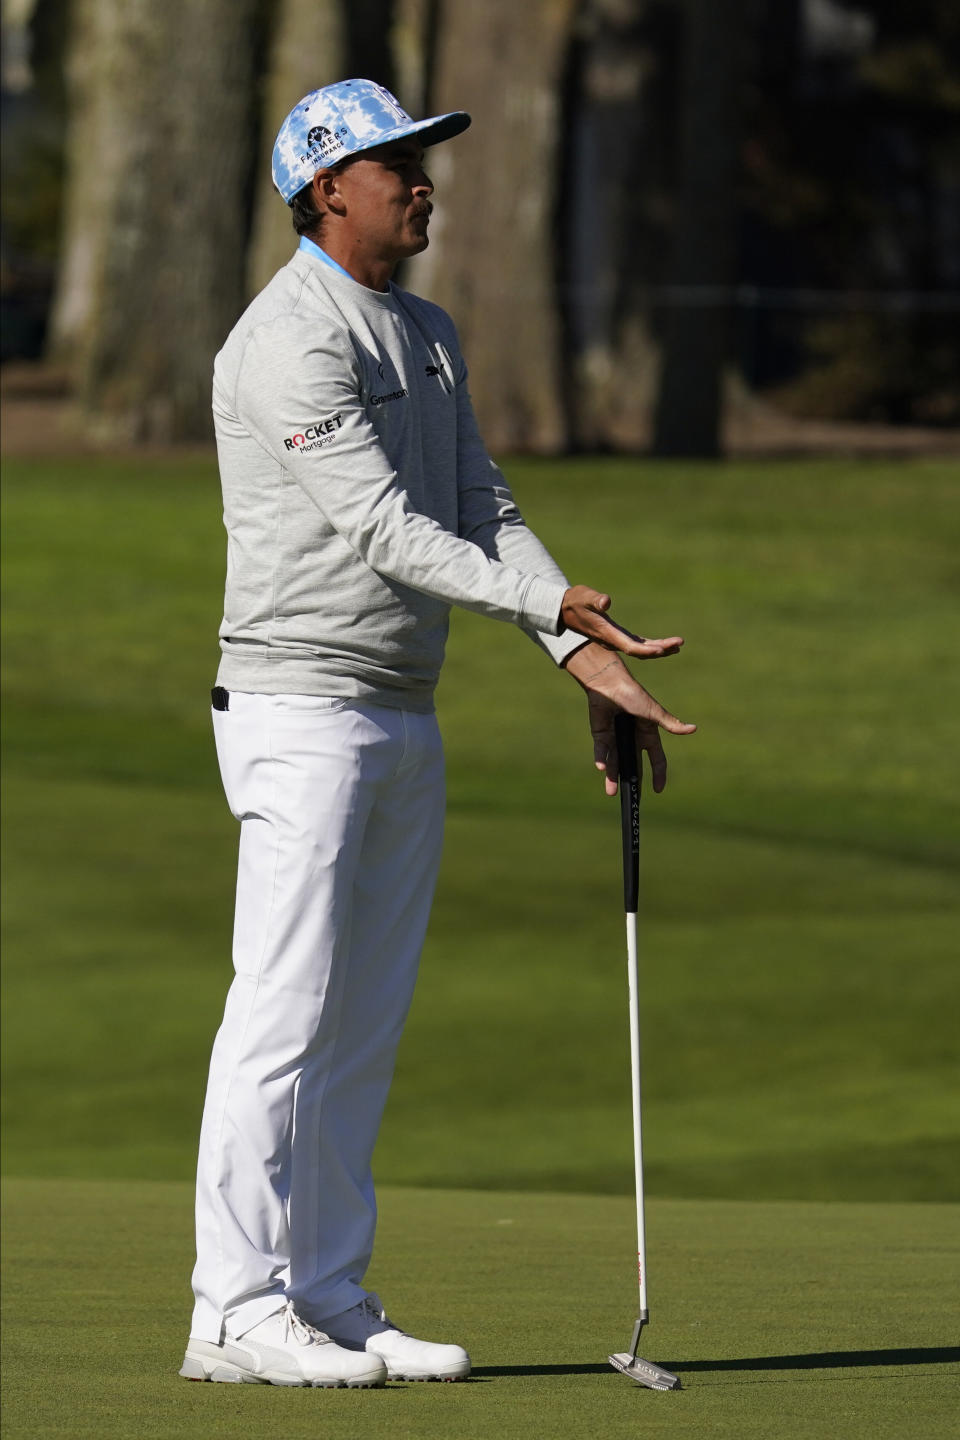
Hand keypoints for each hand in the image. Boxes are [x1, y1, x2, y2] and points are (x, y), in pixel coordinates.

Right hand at [560, 586, 683, 659]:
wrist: (563, 610)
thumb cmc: (575, 601)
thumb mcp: (584, 597)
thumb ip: (595, 600)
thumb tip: (606, 602)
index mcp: (608, 634)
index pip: (631, 647)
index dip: (647, 650)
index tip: (663, 649)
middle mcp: (613, 641)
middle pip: (640, 651)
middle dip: (660, 649)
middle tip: (679, 644)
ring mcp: (615, 640)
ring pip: (640, 650)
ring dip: (659, 649)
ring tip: (678, 646)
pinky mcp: (617, 636)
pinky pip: (637, 645)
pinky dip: (651, 646)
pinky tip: (663, 645)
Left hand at [563, 642, 696, 795]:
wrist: (610, 683)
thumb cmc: (634, 694)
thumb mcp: (654, 712)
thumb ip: (670, 724)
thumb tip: (693, 729)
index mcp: (647, 734)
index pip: (656, 758)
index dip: (658, 773)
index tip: (658, 789)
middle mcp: (632, 738)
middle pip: (633, 764)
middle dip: (633, 780)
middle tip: (632, 798)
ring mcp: (616, 737)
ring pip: (615, 761)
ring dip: (613, 776)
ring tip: (612, 792)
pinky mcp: (601, 734)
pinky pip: (601, 750)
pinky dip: (601, 759)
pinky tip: (602, 769)